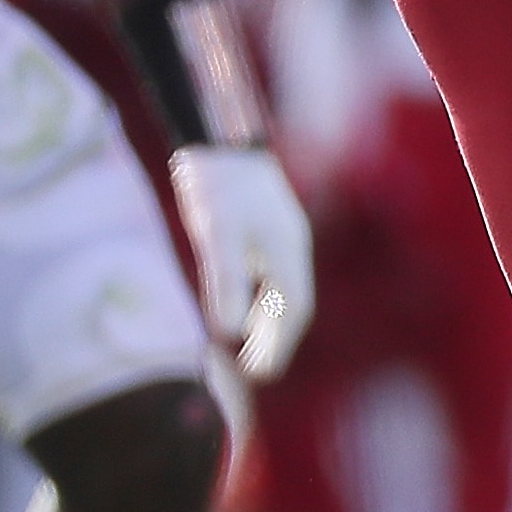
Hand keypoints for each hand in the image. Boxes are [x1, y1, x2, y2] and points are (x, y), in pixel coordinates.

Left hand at [168, 145, 314, 380]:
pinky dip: (257, 299)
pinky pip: (267, 275)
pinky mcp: (262, 229)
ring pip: (279, 290)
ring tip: (249, 349)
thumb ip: (224, 282)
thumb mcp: (218, 233)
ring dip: (268, 322)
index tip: (262, 374)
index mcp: (287, 253)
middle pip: (291, 305)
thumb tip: (225, 332)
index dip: (280, 344)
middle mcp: (289, 249)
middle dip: (277, 340)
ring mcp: (278, 238)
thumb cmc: (220, 185)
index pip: (293, 310)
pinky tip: (239, 306)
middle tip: (257, 373)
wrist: (220, 138)